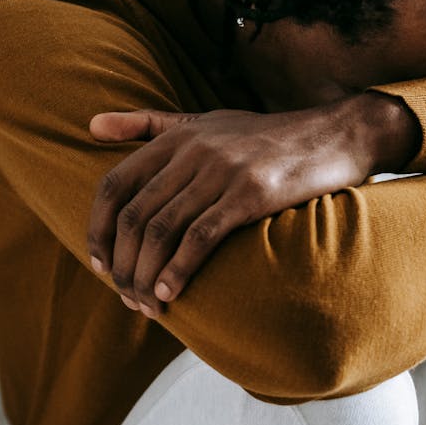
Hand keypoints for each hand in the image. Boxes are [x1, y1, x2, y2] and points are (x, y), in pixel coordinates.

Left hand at [87, 92, 419, 315]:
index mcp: (176, 137)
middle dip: (122, 264)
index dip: (98, 230)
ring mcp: (222, 172)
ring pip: (162, 230)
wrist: (334, 135)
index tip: (99, 264)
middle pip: (135, 216)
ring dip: (145, 275)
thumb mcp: (203, 120)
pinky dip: (177, 270)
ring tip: (145, 304)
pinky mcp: (251, 194)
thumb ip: (147, 124)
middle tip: (124, 296)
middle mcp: (193, 151)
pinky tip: (170, 293)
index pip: (115, 186)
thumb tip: (91, 125)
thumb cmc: (265, 136)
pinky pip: (200, 237)